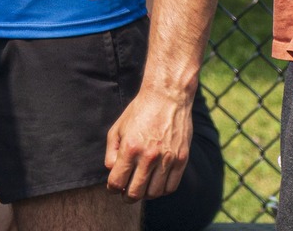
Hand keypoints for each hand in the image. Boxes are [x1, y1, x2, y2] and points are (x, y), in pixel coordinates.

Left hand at [103, 82, 191, 201]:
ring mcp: (167, 159)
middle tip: (126, 193)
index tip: (114, 186)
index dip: (112, 188)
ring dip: (145, 194)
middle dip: (126, 196)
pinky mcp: (181, 159)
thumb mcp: (118, 127)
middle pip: (135, 193)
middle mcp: (149, 156)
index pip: (117, 182)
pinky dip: (162, 190)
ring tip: (142, 187)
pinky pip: (171, 187)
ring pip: (154, 193)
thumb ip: (111, 152)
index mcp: (130, 148)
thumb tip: (112, 172)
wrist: (168, 96)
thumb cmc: (140, 111)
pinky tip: (156, 183)